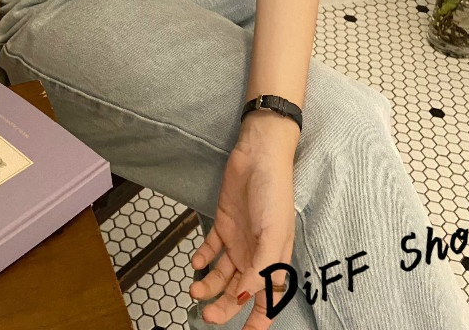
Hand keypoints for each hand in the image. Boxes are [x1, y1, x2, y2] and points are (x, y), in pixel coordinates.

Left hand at [189, 113, 298, 327]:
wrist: (257, 156)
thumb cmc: (273, 191)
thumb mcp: (272, 232)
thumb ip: (261, 266)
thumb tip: (247, 295)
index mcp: (274, 259)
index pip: (268, 298)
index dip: (258, 320)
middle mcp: (256, 253)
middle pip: (240, 290)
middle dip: (224, 307)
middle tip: (205, 315)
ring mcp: (239, 239)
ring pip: (222, 274)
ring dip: (209, 286)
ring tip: (194, 291)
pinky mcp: (223, 223)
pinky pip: (211, 248)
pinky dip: (202, 258)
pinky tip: (195, 263)